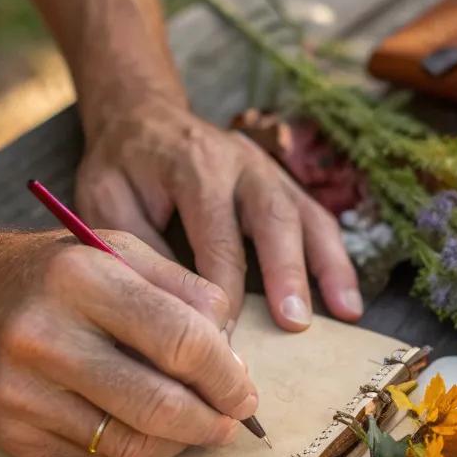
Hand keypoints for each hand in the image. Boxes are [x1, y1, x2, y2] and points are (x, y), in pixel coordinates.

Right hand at [0, 227, 257, 456]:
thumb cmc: (52, 272)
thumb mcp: (119, 251)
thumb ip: (185, 290)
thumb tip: (234, 355)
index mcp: (80, 277)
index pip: (180, 340)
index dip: (226, 376)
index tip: (245, 392)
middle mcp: (44, 335)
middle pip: (159, 403)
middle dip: (211, 421)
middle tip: (231, 423)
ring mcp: (21, 390)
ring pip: (130, 442)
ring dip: (178, 444)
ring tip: (195, 429)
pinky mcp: (9, 433)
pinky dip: (131, 449)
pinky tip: (140, 429)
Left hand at [75, 95, 362, 329]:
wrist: (141, 115)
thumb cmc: (120, 165)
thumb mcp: (107, 200)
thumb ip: (138, 248)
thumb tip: (171, 310)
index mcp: (194, 165)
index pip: (216, 236)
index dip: (220, 292)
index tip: (219, 341)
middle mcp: (239, 163)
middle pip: (273, 218)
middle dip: (286, 272)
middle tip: (293, 323)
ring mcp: (268, 170)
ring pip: (306, 216)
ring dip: (327, 267)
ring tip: (344, 314)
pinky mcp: (282, 183)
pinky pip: (317, 219)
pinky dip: (337, 260)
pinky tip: (348, 301)